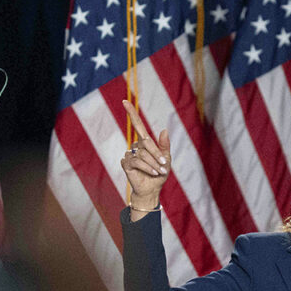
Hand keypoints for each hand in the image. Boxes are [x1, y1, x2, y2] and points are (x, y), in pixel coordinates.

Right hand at [119, 99, 170, 217]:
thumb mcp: (166, 159)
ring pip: (142, 153)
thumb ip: (165, 145)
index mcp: (145, 142)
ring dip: (153, 163)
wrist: (152, 189)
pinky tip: (151, 172)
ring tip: (158, 171)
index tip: (125, 101)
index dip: (131, 113)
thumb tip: (164, 129)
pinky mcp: (126, 163)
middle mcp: (135, 146)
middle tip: (164, 164)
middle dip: (157, 154)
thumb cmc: (159, 173)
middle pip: (146, 143)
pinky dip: (146, 167)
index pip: (137, 125)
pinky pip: (136, 161)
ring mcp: (129, 154)